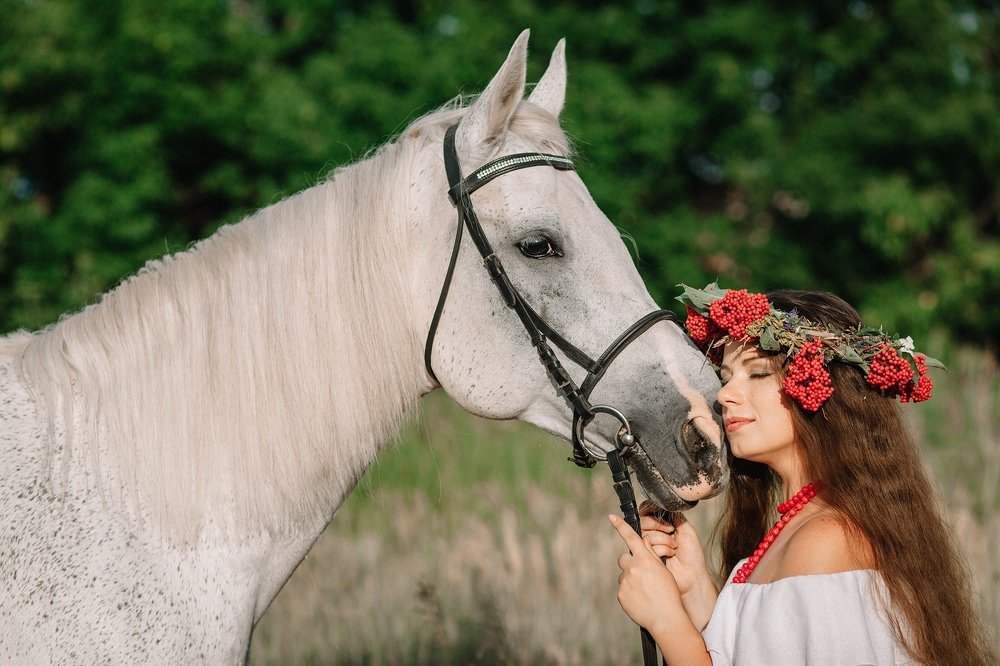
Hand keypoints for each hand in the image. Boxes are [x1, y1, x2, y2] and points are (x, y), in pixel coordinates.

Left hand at [608, 513, 683, 635]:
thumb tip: (642, 541)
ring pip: (624, 575)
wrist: (665, 618)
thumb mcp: (663, 570)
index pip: (631, 537)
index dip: (620, 525)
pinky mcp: (620, 595)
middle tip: (643, 575)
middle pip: (624, 558)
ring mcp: (624, 582)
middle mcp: (631, 568)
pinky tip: (641, 600)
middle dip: (630, 563)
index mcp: (644, 559)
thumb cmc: (668, 594)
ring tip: (645, 592)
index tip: (611, 517)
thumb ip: (651, 554)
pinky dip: (630, 592)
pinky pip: (623, 589)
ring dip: (631, 579)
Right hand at [638, 502, 717, 630]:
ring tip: (674, 549)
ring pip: (645, 534)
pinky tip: (669, 556)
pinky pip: (646, 547)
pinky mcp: (645, 557)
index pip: (647, 510)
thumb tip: (661, 504)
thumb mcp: (686, 529)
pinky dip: (661, 550)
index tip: (665, 519)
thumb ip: (673, 515)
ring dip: (663, 541)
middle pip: (643, 521)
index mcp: (662, 524)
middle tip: (672, 533)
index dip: (652, 512)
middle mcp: (653, 533)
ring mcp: (648, 545)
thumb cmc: (692, 555)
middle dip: (659, 527)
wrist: (692, 575)